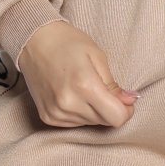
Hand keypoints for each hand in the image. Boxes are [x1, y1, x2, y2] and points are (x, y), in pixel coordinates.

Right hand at [17, 20, 139, 127]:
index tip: (125, 99)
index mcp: (85, 85)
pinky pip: (74, 123)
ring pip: (90, 123)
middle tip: (101, 86)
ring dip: (94, 110)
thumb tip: (130, 101)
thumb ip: (113, 84)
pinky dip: (79, 112)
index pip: (116, 117)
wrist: (34, 41)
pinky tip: (72, 94)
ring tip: (83, 87)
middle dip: (109, 107)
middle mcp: (69, 104)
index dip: (126, 110)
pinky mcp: (47, 117)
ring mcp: (56, 113)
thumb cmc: (68, 43)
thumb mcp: (97, 56)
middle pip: (104, 121)